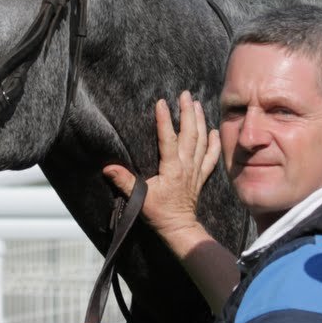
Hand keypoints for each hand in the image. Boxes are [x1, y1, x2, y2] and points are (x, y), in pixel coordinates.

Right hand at [103, 90, 220, 242]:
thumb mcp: (139, 199)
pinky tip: (214, 130)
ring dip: (200, 121)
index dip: (164, 120)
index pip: (168, 139)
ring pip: (202, 140)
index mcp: (172, 169)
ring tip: (197, 103)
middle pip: (190, 134)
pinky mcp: (201, 176)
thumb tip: (107, 168)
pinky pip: (211, 157)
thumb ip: (125, 182)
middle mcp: (186, 166)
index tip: (161, 102)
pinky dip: (214, 143)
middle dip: (188, 112)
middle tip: (185, 94)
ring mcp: (196, 170)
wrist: (179, 228)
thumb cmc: (158, 213)